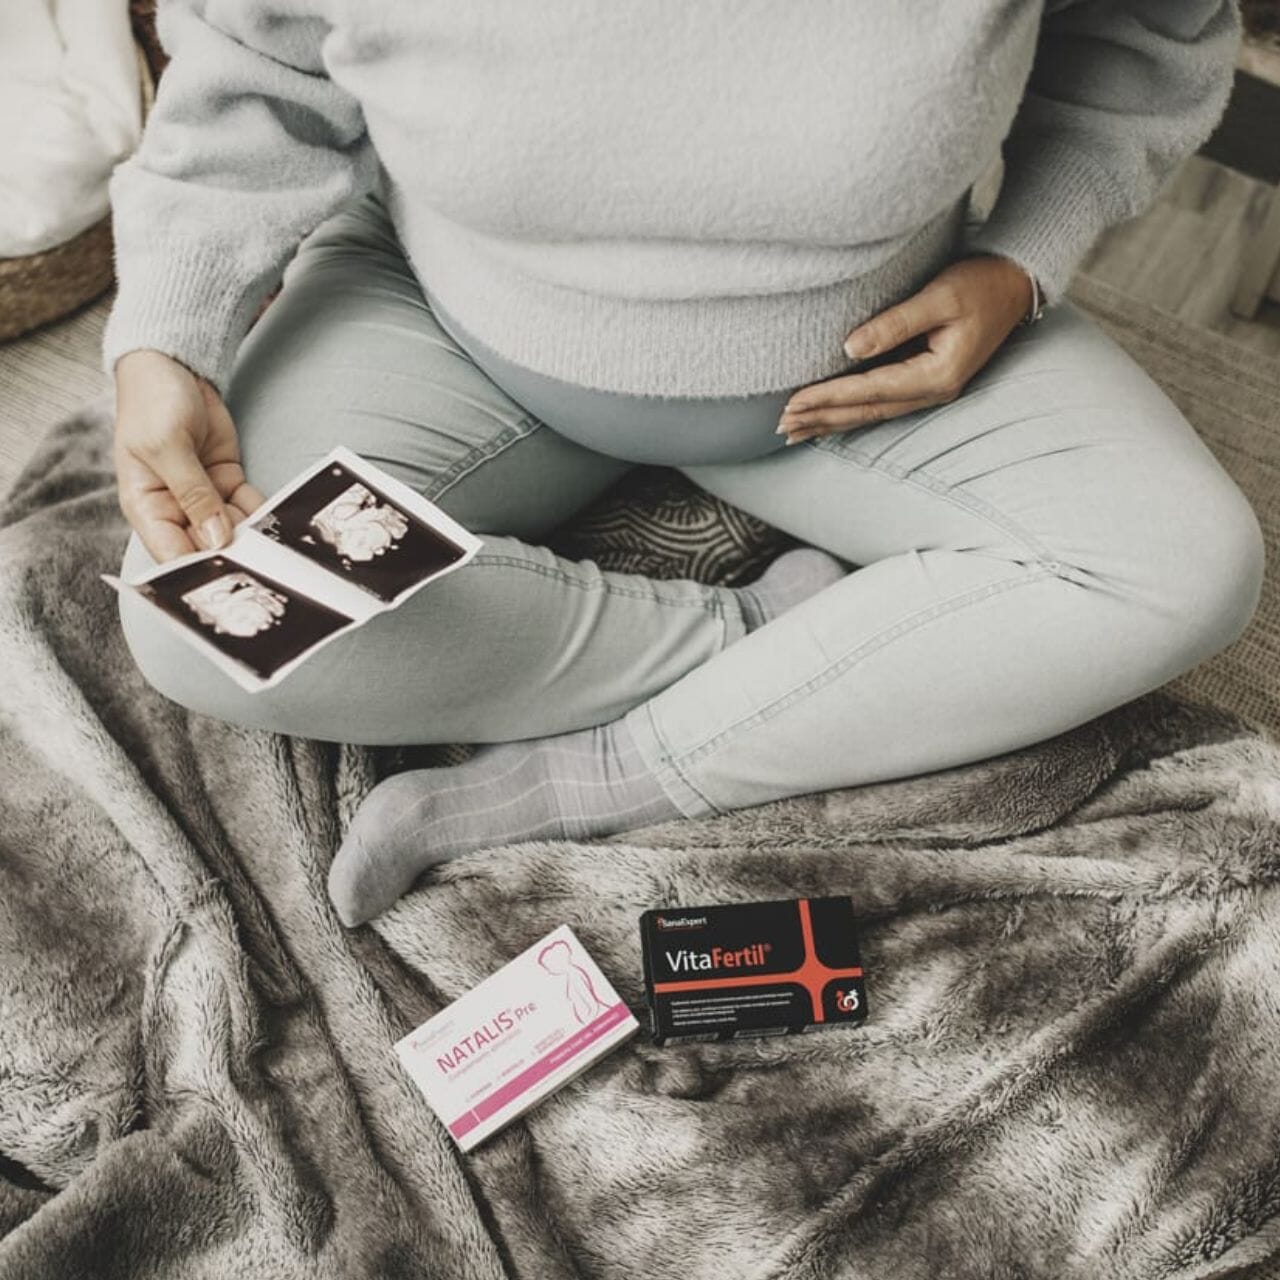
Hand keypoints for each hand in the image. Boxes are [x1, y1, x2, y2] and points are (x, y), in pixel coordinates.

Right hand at [113, 350, 265, 561]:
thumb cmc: (152, 402)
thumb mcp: (167, 446)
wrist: (173, 367)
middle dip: (234, 558)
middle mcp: (174, 508)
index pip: (171, 553)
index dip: (197, 572)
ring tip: (281, 553)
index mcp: (146, 506)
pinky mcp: (226, 481)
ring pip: (232, 530)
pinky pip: (247, 506)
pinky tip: (283, 526)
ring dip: (253, 539)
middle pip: (206, 547)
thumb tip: (216, 538)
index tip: (228, 584)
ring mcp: (202, 496)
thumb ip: (193, 493)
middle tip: (267, 571)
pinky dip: (263, 514)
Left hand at [776, 255, 1034, 444]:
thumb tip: (849, 349)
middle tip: (782, 427)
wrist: (1014, 283)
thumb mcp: (940, 296)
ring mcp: (929, 390)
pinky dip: (850, 412)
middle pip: (866, 411)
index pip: (869, 390)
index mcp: (936, 375)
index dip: (828, 397)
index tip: (792, 402)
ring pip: (870, 413)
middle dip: (822, 418)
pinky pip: (880, 404)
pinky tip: (829, 418)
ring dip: (832, 421)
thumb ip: (895, 323)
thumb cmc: (980, 284)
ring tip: (795, 431)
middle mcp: (932, 391)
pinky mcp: (924, 381)